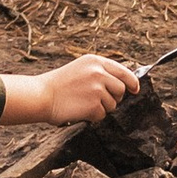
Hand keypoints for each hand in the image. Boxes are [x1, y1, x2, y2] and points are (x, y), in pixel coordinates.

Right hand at [2, 52, 140, 125]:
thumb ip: (99, 73)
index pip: (123, 71)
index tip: (135, 89)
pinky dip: (93, 116)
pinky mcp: (94, 105)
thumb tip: (121, 84)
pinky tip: (80, 110)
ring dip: (101, 107)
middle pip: (121, 89)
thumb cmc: (58, 85)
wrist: (41, 95)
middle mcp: (99, 73)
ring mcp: (97, 89)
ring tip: (82, 103)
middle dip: (114, 97)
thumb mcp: (80, 69)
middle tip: (98, 100)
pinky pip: (102, 115)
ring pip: (112, 104)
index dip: (132, 81)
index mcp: (95, 61)